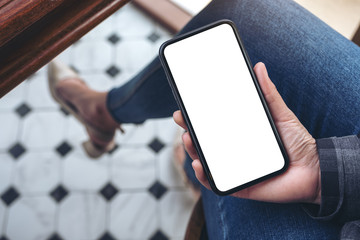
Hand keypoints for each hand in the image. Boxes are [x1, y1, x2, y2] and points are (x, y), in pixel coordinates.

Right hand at [173, 62, 320, 203]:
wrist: (314, 170)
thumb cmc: (297, 142)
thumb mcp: (280, 114)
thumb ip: (268, 93)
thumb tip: (259, 67)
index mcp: (239, 134)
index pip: (213, 125)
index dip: (196, 116)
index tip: (185, 106)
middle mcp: (233, 151)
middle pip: (204, 142)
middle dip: (188, 130)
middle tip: (182, 118)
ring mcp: (234, 168)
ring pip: (205, 160)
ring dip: (191, 150)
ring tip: (188, 139)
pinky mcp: (238, 186)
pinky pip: (216, 183)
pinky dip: (203, 176)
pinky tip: (199, 164)